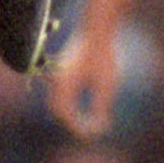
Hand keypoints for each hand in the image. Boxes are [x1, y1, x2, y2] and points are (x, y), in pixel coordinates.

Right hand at [44, 10, 124, 135]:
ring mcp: (57, 75)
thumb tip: (100, 127)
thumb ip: (101, 107)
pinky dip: (69, 105)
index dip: (78, 127)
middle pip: (57, 110)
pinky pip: (60, 94)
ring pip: (57, 102)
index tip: (93, 134)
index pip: (65, 114)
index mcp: (64, 84)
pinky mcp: (62, 71)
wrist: (98, 28)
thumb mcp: (107, 84)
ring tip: (88, 124)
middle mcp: (56, 80)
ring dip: (69, 115)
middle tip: (89, 132)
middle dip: (71, 123)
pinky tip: (84, 108)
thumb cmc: (104, 54)